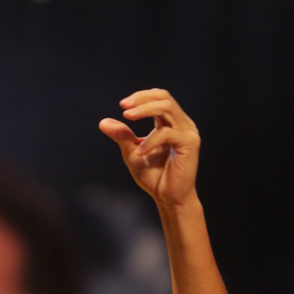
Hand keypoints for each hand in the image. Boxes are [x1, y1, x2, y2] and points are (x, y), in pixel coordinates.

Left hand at [99, 88, 200, 206]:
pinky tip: (140, 152)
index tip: (122, 105)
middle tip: (124, 108)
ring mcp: (187, 132)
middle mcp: (181, 124)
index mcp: (169, 123)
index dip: (141, 96)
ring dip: (145, 110)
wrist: (168, 197)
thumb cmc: (153, 175)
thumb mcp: (132, 152)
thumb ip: (122, 136)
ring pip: (167, 108)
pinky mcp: (190, 144)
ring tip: (127, 117)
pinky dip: (150, 141)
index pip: (159, 97)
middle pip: (164, 97)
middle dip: (142, 99)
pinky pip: (168, 134)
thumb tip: (103, 122)